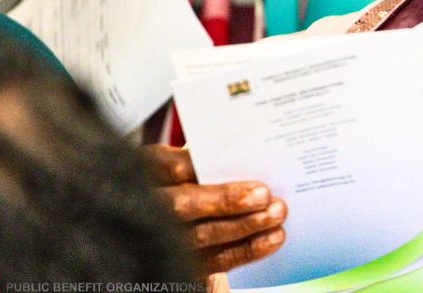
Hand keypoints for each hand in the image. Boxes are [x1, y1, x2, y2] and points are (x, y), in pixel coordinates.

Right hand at [142, 145, 287, 275]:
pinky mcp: (178, 264)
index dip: (207, 170)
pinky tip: (272, 238)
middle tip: (265, 195)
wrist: (159, 219)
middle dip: (227, 201)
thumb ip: (205, 160)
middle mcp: (146, 206)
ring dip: (245, 226)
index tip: (239, 163)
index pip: (174, 168)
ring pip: (201, 236)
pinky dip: (247, 250)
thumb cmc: (183, 179)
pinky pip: (214, 261)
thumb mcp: (182, 161)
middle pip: (183, 206)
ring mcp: (158, 239)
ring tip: (276, 215)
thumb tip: (248, 157)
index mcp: (147, 171)